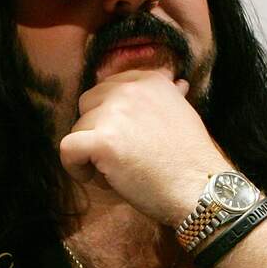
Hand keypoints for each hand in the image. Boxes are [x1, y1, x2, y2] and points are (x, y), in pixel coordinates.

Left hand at [58, 69, 230, 225]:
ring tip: (116, 171)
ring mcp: (114, 113)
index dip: (110, 116)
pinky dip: (75, 167)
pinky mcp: (102, 141)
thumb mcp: (183, 113)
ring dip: (90, 152)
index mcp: (148, 80)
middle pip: (87, 104)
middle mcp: (129, 89)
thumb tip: (176, 82)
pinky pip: (67, 149)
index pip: (107, 88)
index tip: (127, 137)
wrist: (199, 187)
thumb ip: (169, 95)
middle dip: (97, 129)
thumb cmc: (192, 158)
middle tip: (120, 155)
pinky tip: (96, 177)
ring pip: (78, 128)